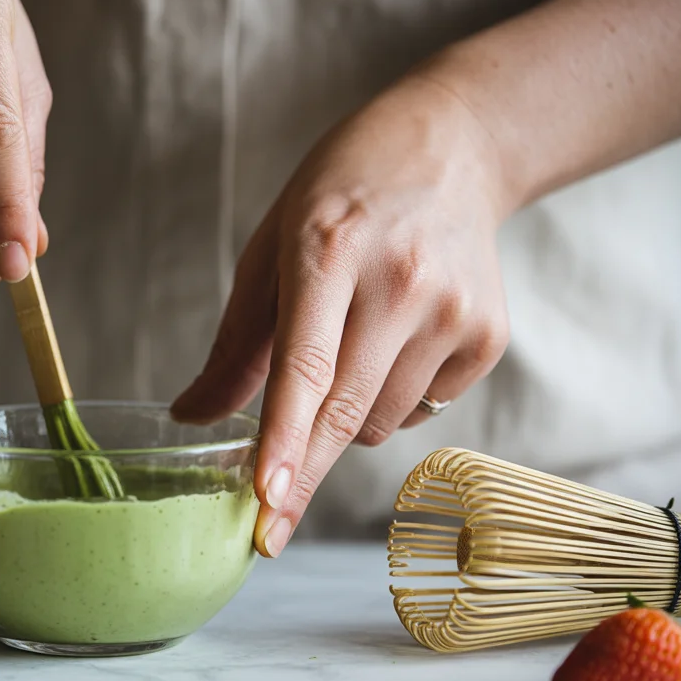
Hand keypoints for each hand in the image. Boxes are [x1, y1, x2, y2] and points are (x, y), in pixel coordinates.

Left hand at [172, 77, 511, 557]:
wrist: (453, 149)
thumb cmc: (340, 198)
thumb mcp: (271, 249)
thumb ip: (235, 344)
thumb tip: (191, 418)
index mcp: (329, 249)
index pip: (304, 364)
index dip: (282, 438)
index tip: (264, 499)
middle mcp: (400, 282)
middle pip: (343, 412)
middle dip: (299, 477)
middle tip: (268, 531)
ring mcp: (454, 311)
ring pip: (380, 424)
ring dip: (346, 421)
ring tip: (349, 349)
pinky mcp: (490, 336)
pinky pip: (422, 411)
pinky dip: (393, 401)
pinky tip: (395, 342)